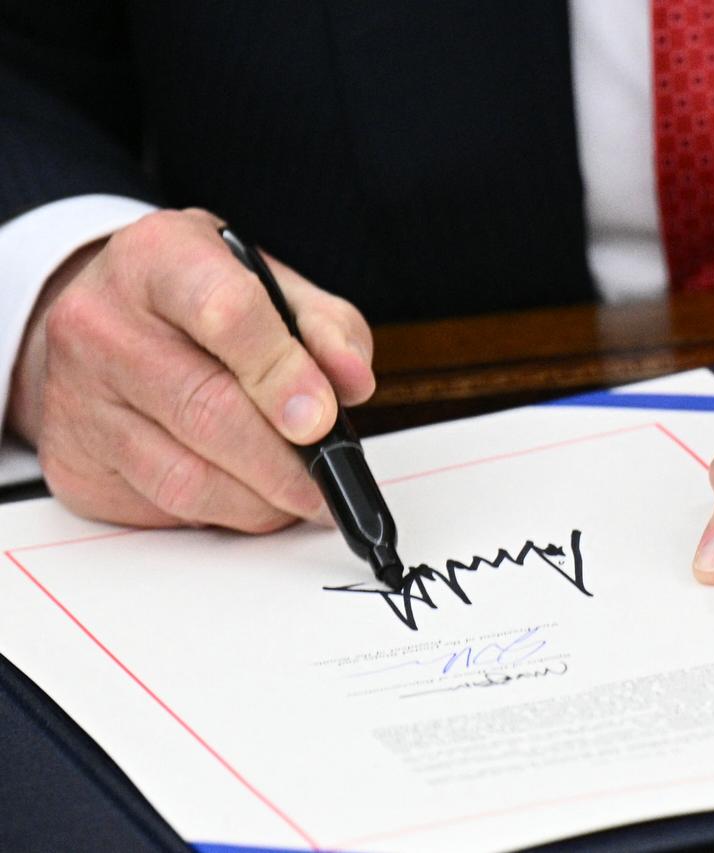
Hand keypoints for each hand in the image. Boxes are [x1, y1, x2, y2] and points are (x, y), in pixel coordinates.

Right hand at [6, 209, 374, 531]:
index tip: (324, 418)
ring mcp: (77, 396)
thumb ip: (327, 328)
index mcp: (159, 258)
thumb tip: (353, 384)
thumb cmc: (201, 303)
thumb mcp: (272, 286)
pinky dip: (222, 512)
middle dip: (286, 462)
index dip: (284, 374)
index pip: (227, 314)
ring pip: (186, 476)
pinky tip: (247, 494)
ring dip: (261, 501)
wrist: (105, 320)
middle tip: (330, 483)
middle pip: (208, 409)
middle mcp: (101, 323)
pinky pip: (163, 506)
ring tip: (299, 495)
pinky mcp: (74, 461)